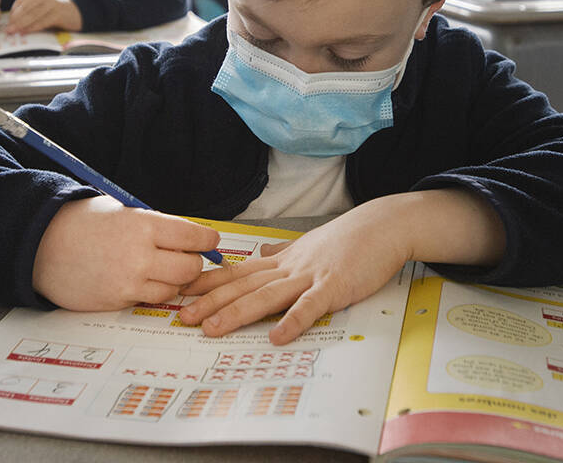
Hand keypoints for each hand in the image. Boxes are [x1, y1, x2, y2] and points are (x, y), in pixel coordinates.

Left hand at [6, 0, 82, 33]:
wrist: (81, 12)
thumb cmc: (60, 11)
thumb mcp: (45, 5)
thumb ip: (32, 9)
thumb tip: (14, 21)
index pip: (21, 1)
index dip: (13, 13)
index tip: (7, 22)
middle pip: (26, 8)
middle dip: (15, 20)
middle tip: (7, 30)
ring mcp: (53, 3)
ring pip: (32, 15)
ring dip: (21, 25)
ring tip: (14, 32)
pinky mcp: (59, 13)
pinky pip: (42, 21)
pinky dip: (33, 27)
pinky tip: (26, 32)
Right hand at [33, 195, 221, 310]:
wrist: (41, 245)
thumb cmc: (81, 223)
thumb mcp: (122, 212)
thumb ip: (154, 226)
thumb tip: (188, 237)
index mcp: (143, 225)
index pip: (193, 236)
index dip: (206, 240)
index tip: (209, 241)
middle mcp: (140, 255)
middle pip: (190, 268)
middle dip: (192, 263)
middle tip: (185, 257)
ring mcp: (129, 282)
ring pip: (173, 288)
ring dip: (173, 280)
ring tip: (158, 268)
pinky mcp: (117, 301)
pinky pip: (149, 300)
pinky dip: (150, 292)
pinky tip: (138, 279)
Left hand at [178, 200, 414, 344]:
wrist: (382, 226)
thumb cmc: (349, 239)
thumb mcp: (308, 243)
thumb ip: (283, 253)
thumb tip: (262, 256)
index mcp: (283, 260)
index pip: (238, 272)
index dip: (208, 283)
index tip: (181, 292)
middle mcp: (290, 267)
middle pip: (244, 286)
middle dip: (211, 303)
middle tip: (183, 317)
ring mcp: (310, 276)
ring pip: (267, 295)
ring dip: (238, 312)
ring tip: (213, 329)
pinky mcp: (334, 287)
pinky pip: (310, 306)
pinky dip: (292, 321)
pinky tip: (276, 337)